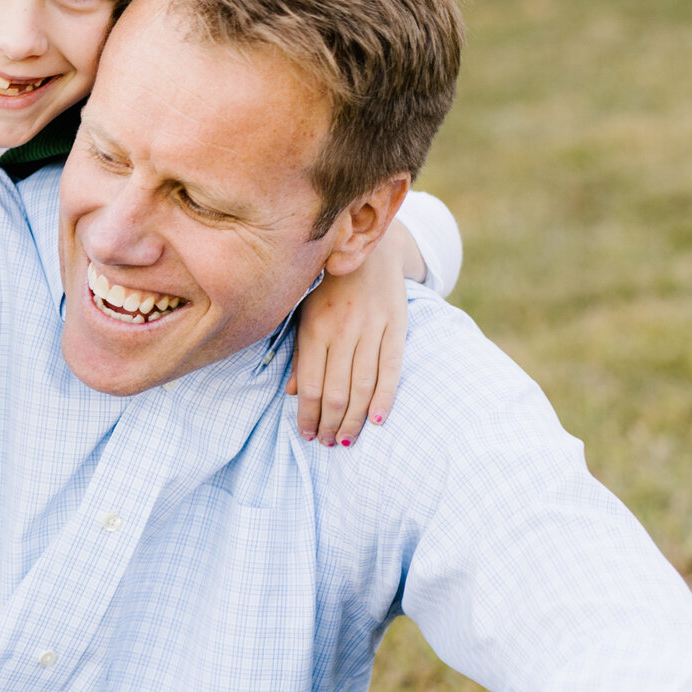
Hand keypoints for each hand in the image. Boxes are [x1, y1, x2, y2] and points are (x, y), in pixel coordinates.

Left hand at [287, 223, 420, 446]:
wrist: (369, 247)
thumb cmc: (329, 285)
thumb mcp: (304, 312)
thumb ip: (300, 352)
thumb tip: (294, 393)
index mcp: (315, 327)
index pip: (311, 384)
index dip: (308, 415)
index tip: (307, 434)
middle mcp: (343, 329)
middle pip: (336, 390)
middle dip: (330, 423)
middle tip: (328, 443)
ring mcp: (372, 328)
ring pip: (362, 385)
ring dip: (353, 418)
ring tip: (346, 440)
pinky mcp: (397, 326)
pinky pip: (392, 368)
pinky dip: (385, 397)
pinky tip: (377, 420)